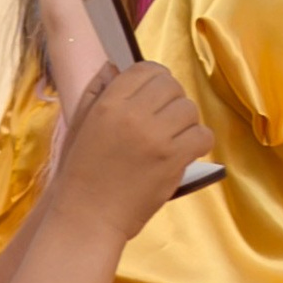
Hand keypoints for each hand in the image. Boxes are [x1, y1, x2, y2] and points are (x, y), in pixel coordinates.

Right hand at [50, 59, 208, 237]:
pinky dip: (198, 143)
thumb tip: (113, 66)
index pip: (145, 69)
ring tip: (172, 138)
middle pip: (171, 86)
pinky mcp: (174, 160)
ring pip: (189, 109)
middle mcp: (133, 114)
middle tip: (163, 120)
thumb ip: (95, 92)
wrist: (88, 215)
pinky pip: (202, 136)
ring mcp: (156, 137)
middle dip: (170, 100)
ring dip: (185, 122)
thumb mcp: (79, 124)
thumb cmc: (80, 171)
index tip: (153, 96)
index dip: (154, 79)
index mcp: (109, 103)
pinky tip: (183, 152)